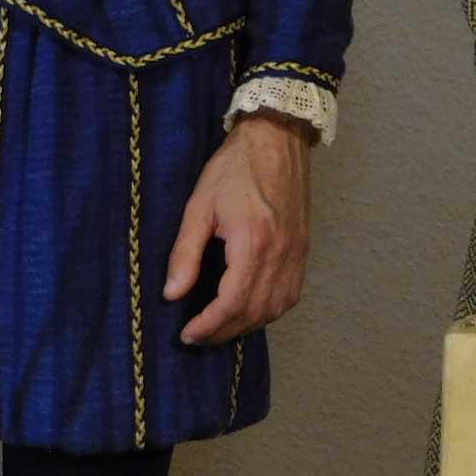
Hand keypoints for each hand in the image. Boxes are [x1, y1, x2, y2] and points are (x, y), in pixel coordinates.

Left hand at [164, 110, 313, 345]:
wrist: (278, 139)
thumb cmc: (234, 168)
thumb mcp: (198, 206)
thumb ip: (184, 253)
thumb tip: (172, 294)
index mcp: (253, 242)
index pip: (231, 303)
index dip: (208, 327)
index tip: (187, 334)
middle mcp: (280, 254)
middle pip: (253, 313)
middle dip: (223, 333)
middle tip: (198, 337)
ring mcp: (296, 254)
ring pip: (274, 310)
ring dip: (245, 326)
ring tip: (219, 328)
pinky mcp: (303, 251)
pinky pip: (289, 296)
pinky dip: (267, 312)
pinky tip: (247, 312)